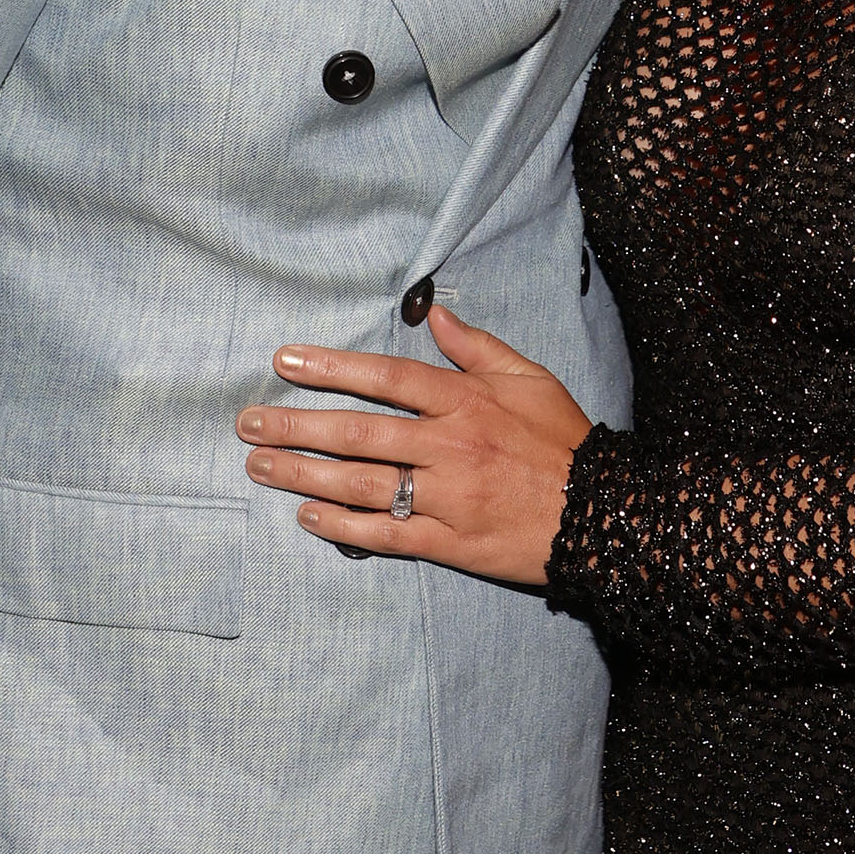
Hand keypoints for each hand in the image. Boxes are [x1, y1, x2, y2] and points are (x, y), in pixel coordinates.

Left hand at [237, 303, 590, 587]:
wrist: (606, 515)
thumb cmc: (564, 441)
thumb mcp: (530, 378)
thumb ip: (477, 346)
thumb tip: (433, 312)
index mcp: (466, 401)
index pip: (386, 377)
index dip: (332, 367)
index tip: (285, 362)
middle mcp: (450, 445)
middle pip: (358, 432)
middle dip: (295, 426)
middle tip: (248, 423)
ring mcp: (448, 496)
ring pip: (361, 484)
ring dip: (303, 475)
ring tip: (260, 467)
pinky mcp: (450, 542)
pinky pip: (385, 534)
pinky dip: (343, 527)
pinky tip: (307, 517)